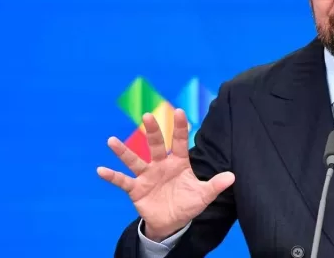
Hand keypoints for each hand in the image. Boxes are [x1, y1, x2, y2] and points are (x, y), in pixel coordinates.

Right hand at [97, 109, 234, 240]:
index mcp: (178, 163)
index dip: (180, 127)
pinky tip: (101, 170)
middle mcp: (161, 165)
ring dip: (123, 151)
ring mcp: (147, 175)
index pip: (179, 141)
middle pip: (156, 145)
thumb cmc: (187, 204)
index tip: (179, 111)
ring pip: (134, 160)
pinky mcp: (136, 189)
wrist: (172, 223)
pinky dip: (112, 176)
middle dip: (152, 131)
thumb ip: (215, 185)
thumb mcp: (203, 195)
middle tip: (148, 116)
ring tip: (112, 141)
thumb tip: (233, 176)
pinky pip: (122, 181)